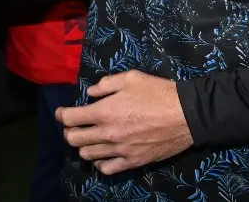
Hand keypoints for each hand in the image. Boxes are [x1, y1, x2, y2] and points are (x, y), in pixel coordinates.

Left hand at [56, 70, 193, 174]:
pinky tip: (104, 154)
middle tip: (75, 125)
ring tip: (90, 138)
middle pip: (74, 140)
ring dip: (84, 146)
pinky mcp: (132, 161)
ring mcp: (119, 150)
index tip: (62, 112)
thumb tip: (90, 93)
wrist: (187, 115)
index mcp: (104, 111)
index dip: (62, 114)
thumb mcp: (130, 78)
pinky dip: (100, 163)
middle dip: (69, 131)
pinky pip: (107, 169)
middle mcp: (107, 134)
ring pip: (87, 155)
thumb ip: (105, 84)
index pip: (69, 118)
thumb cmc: (158, 92)